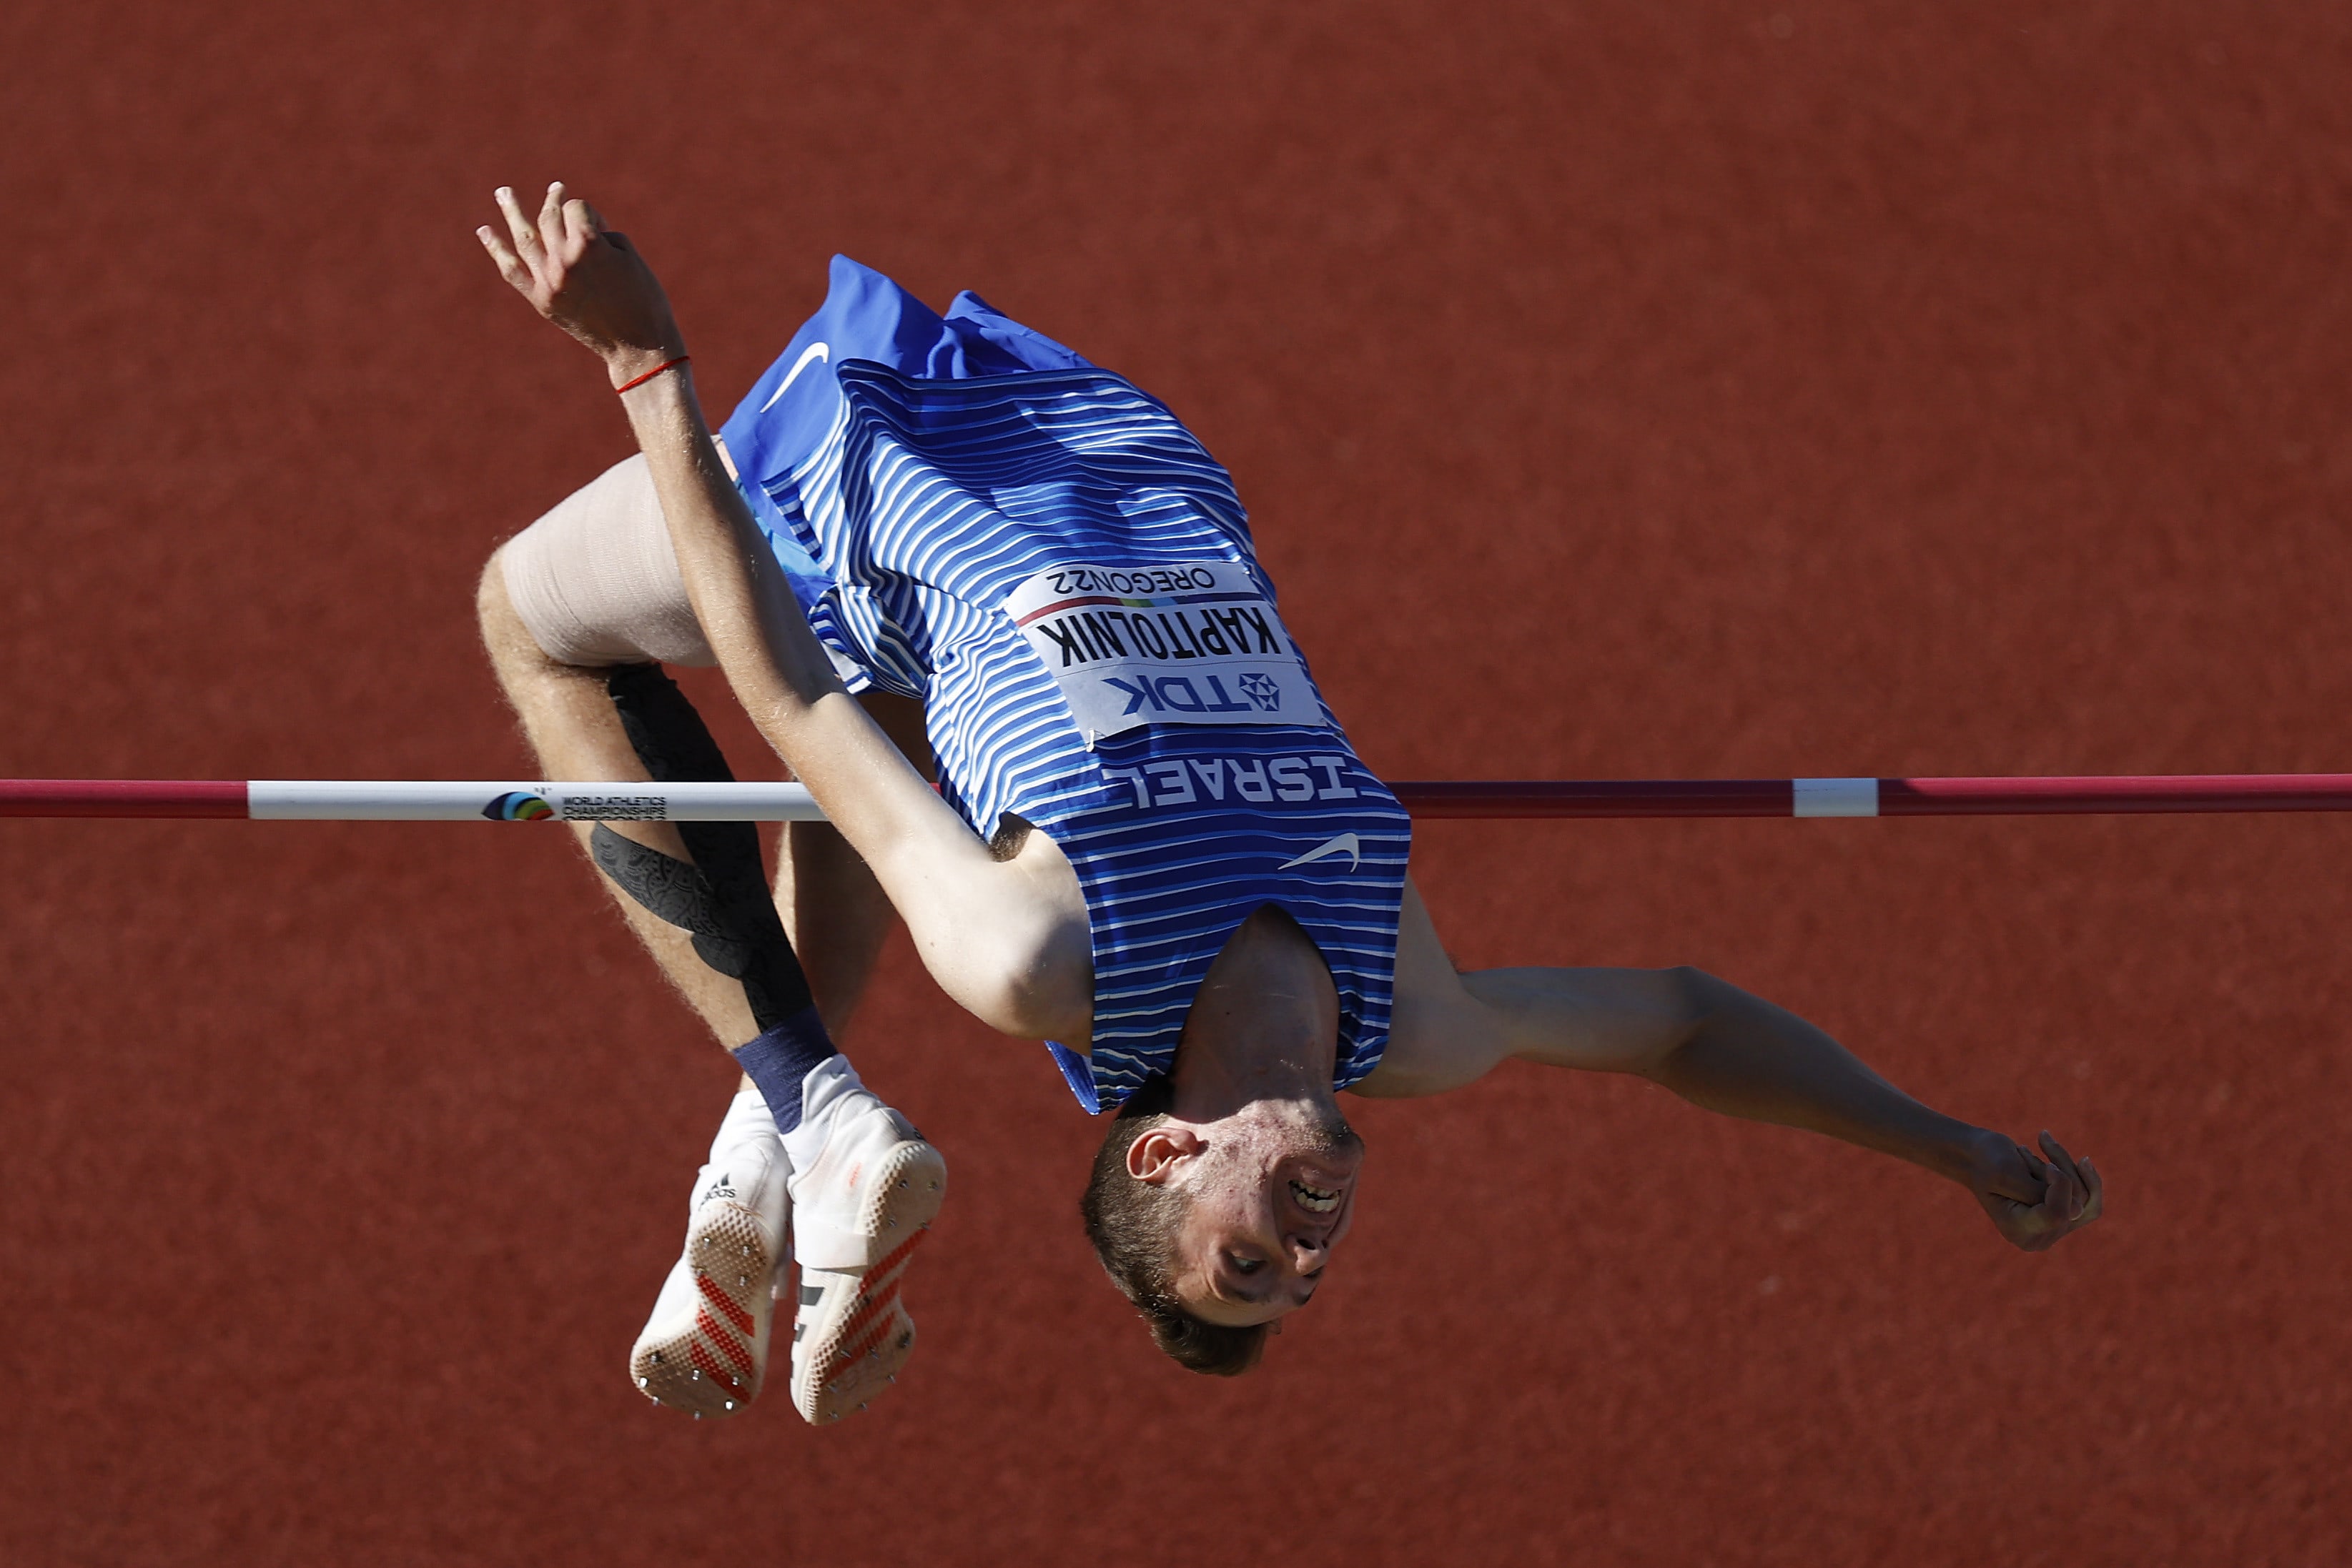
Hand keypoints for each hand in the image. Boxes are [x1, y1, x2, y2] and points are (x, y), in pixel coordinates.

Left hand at [477, 182, 685, 385]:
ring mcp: (549, 282)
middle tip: (555, 190)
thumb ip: (599, 234)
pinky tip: (485, 231)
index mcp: (589, 246)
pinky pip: (512, 271)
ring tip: (503, 193)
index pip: (577, 208)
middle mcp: (563, 261)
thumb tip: (573, 229)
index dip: (592, 214)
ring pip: (524, 237)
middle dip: (555, 201)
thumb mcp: (628, 255)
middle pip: (550, 218)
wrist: (638, 345)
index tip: (605, 231)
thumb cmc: (644, 297)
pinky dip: (497, 250)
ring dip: (513, 211)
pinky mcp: (542, 300)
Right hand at [1965, 1128, 2102, 1251]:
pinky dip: (2085, 1177)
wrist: (1978, 1156)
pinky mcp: (2065, 1217)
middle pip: (2073, 1204)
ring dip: (2066, 1166)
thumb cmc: (1986, 1160)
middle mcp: (2038, 1237)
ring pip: (2085, 1198)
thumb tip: (2080, 1211)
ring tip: (2041, 1145)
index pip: (2056, 1215)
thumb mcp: (2007, 1172)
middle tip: (2025, 1149)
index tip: (2047, 1164)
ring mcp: (2053, 1229)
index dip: (2060, 1186)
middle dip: (2059, 1169)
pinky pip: (2092, 1202)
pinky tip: (2082, 1160)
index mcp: (2018, 1231)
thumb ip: (2039, 1194)